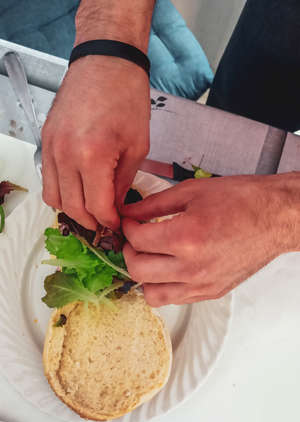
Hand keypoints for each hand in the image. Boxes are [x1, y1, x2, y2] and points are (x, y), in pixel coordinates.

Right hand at [42, 56, 149, 229]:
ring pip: (54, 197)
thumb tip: (114, 205)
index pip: (96, 207)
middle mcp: (65, 155)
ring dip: (73, 209)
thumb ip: (123, 182)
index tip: (116, 224)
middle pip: (73, 207)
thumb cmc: (127, 97)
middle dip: (91, 221)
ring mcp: (51, 148)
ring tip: (92, 207)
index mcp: (92, 156)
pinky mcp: (46, 141)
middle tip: (106, 221)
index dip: (108, 221)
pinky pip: (47, 178)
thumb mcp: (137, 146)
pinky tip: (78, 189)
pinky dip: (61, 191)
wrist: (105, 62)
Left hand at [121, 174, 299, 305]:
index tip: (130, 222)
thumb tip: (130, 212)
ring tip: (150, 257)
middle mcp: (192, 267)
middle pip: (138, 270)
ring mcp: (203, 284)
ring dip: (143, 275)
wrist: (275, 216)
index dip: (127, 228)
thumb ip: (154, 204)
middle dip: (128, 251)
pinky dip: (163, 286)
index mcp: (186, 237)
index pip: (137, 240)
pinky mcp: (211, 292)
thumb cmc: (242, 200)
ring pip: (152, 294)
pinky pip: (175, 300)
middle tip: (134, 238)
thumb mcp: (192, 191)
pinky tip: (168, 268)